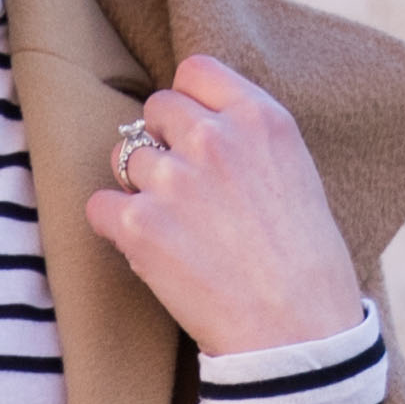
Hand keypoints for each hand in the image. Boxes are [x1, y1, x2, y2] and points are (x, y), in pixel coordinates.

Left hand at [87, 56, 366, 359]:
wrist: (296, 332)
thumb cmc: (305, 263)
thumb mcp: (296, 174)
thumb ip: (248, 138)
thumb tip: (199, 125)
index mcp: (261, 118)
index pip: (195, 71)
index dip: (189, 103)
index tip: (195, 135)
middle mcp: (215, 138)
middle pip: (155, 110)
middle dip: (162, 144)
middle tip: (185, 192)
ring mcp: (174, 180)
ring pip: (123, 157)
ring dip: (138, 188)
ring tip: (175, 228)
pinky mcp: (141, 225)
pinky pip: (99, 205)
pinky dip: (113, 227)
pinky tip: (146, 249)